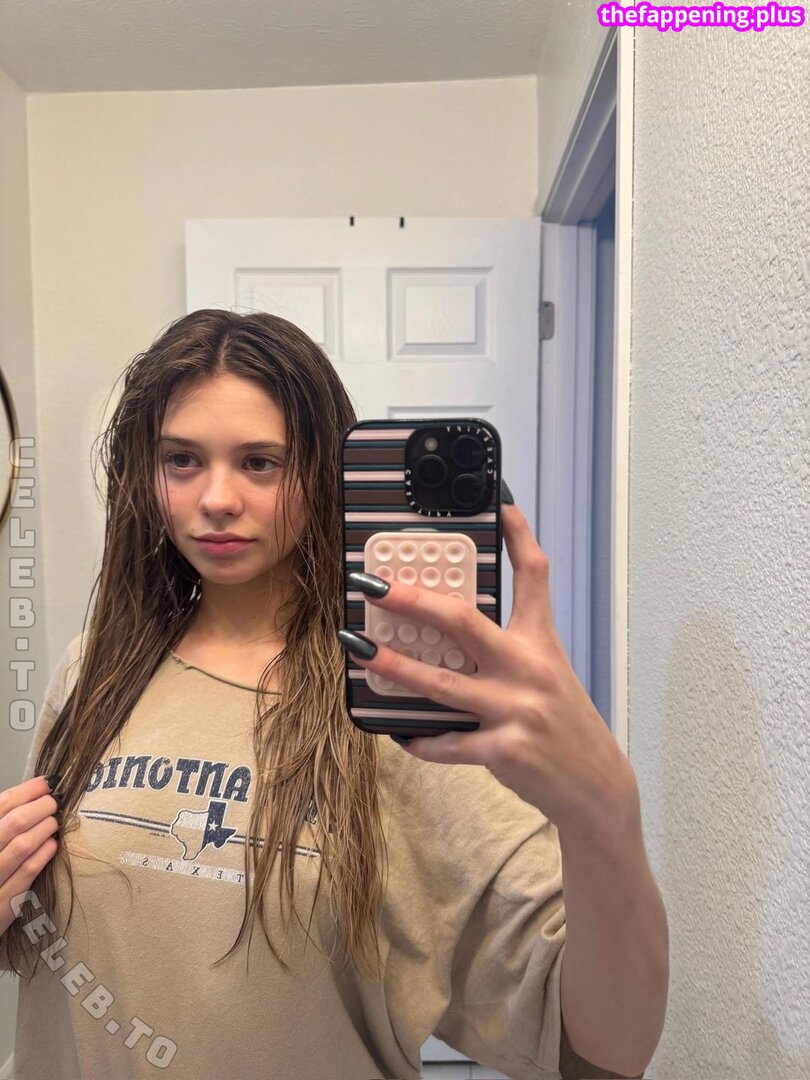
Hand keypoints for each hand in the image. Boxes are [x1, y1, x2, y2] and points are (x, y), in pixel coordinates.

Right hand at [0, 776, 59, 936]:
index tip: (47, 782)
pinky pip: (26, 873)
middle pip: (13, 823)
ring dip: (44, 828)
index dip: (27, 790)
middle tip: (54, 803)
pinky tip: (53, 845)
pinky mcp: (2, 905)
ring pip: (21, 846)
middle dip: (39, 807)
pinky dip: (43, 855)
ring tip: (55, 821)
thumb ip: (4, 824)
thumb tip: (31, 795)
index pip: (1, 805)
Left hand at [339, 503, 636, 835]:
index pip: (533, 575)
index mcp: (540, 642)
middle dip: (413, 600)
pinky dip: (419, 739)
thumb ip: (508, 647)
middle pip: (464, 622)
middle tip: (373, 586)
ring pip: (441, 684)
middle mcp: (529, 669)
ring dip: (394, 666)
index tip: (498, 502)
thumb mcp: (546, 672)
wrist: (594, 784)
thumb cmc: (561, 721)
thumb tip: (450, 623)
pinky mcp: (505, 751)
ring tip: (359, 650)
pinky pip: (448, 743)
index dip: (517, 534)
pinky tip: (399, 731)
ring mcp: (516, 710)